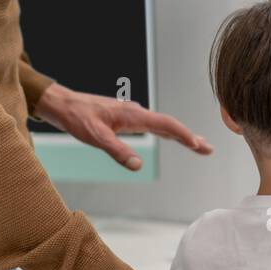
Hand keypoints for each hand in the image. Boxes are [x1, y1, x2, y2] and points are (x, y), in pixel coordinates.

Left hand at [34, 82, 212, 170]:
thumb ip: (117, 150)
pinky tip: (168, 137)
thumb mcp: (96, 137)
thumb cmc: (77, 118)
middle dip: (189, 137)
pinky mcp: (125, 118)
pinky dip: (166, 132)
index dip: (185, 136)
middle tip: (208, 149)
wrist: (62, 103)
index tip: (200, 146)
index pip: (166, 125)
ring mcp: (131, 114)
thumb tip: (138, 165)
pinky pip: (152, 125)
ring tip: (195, 144)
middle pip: (169, 125)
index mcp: (133, 115)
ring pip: (161, 124)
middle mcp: (136, 112)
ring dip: (179, 135)